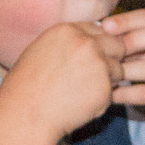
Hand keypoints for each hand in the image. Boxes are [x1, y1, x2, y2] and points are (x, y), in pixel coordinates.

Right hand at [0, 20, 132, 143]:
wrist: (25, 114)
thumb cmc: (26, 87)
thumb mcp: (41, 51)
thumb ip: (68, 42)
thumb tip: (88, 40)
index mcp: (68, 30)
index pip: (100, 30)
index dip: (97, 46)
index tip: (88, 59)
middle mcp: (86, 43)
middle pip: (117, 45)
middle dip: (111, 59)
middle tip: (93, 76)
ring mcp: (98, 64)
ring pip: (119, 69)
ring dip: (108, 81)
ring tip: (81, 93)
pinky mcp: (104, 87)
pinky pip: (112, 92)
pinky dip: (102, 100)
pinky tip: (80, 105)